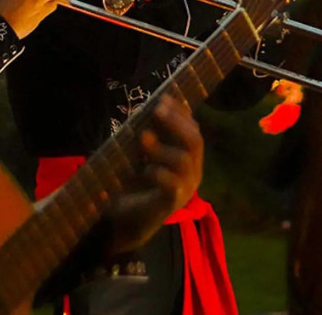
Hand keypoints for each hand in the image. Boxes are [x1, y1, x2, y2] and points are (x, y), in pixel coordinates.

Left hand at [107, 96, 203, 255]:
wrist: (126, 223)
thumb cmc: (134, 186)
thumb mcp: (142, 156)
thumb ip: (150, 139)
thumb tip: (147, 110)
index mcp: (189, 159)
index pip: (193, 129)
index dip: (180, 112)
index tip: (164, 97)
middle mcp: (193, 171)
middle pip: (195, 140)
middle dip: (176, 122)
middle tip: (157, 108)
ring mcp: (186, 188)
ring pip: (184, 159)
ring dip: (162, 146)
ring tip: (143, 138)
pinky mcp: (173, 203)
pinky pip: (172, 183)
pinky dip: (157, 172)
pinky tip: (144, 169)